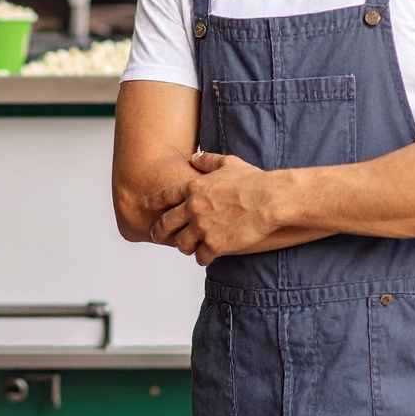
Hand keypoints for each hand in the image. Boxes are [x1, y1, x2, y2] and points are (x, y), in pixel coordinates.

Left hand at [142, 152, 277, 265]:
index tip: (144, 204)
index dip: (152, 200)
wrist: (270, 200)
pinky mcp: (215, 244)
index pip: (164, 195)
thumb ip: (208, 160)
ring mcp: (202, 227)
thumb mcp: (228, 163)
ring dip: (183, 245)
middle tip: (155, 236)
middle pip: (166, 223)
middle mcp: (193, 208)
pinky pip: (201, 256)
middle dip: (158, 231)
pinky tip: (205, 258)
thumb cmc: (253, 180)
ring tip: (187, 247)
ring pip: (181, 243)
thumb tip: (196, 157)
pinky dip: (202, 257)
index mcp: (193, 188)